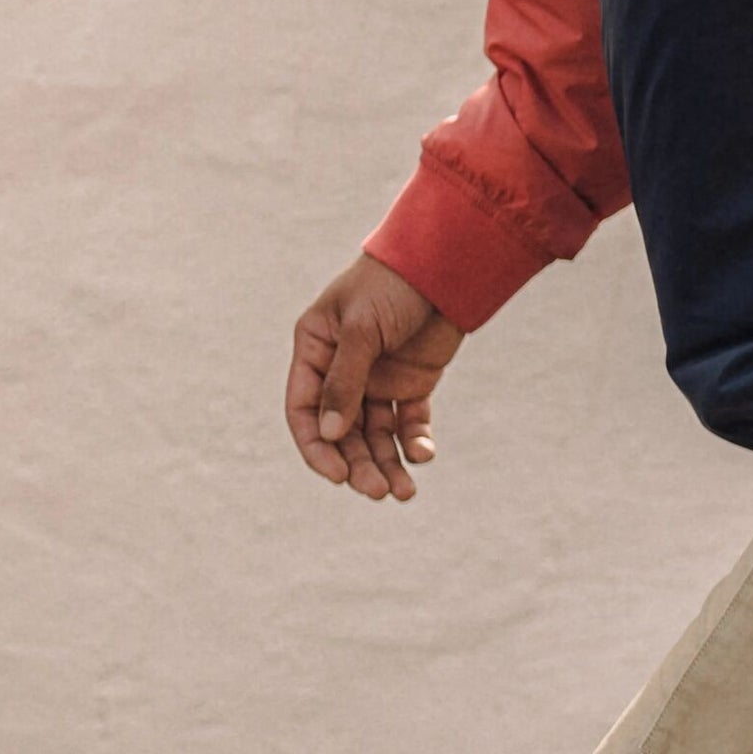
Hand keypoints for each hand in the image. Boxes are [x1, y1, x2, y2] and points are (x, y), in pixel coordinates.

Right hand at [286, 252, 464, 501]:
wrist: (448, 261)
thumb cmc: (394, 283)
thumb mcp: (363, 329)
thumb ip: (345, 381)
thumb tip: (330, 436)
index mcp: (316, 350)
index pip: (304, 410)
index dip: (317, 447)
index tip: (338, 476)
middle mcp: (342, 369)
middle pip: (342, 432)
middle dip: (359, 464)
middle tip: (381, 491)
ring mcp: (377, 378)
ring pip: (375, 435)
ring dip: (387, 464)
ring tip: (404, 492)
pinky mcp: (412, 382)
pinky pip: (408, 422)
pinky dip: (414, 442)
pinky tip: (424, 455)